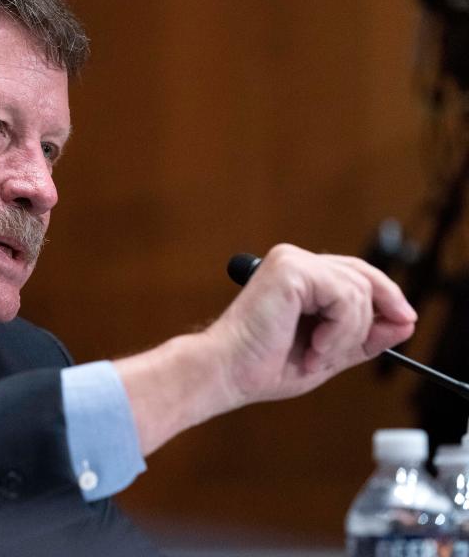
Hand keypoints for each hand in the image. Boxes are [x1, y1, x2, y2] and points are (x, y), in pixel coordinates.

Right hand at [205, 243, 416, 406]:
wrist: (228, 372)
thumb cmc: (263, 365)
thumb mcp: (329, 351)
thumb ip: (364, 336)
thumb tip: (405, 322)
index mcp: (299, 277)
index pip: (357, 274)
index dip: (386, 298)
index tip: (404, 323)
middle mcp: (294, 261)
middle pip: (364, 277)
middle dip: (370, 319)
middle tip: (355, 349)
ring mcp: (291, 261)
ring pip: (358, 290)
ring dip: (346, 334)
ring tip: (317, 355)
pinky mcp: (290, 269)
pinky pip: (344, 295)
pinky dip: (338, 329)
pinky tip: (315, 346)